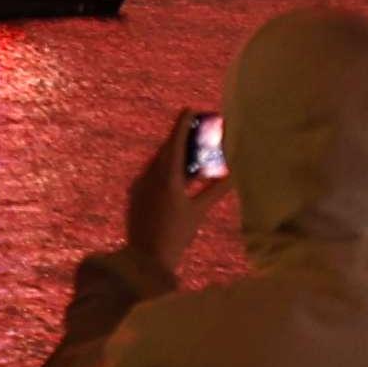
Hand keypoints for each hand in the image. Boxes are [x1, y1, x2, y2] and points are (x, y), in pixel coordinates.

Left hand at [121, 113, 224, 286]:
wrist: (146, 257)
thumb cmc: (176, 234)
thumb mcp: (199, 211)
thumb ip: (215, 190)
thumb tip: (232, 175)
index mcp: (166, 177)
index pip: (175, 142)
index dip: (182, 124)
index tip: (189, 109)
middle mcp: (149, 176)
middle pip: (166, 150)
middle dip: (181, 139)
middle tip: (195, 130)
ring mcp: (140, 185)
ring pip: (158, 162)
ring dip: (174, 155)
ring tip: (190, 154)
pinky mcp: (135, 194)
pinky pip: (151, 174)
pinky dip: (165, 170)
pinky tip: (177, 176)